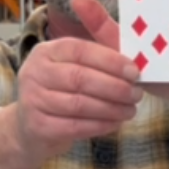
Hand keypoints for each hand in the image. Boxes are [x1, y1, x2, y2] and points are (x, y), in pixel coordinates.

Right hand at [12, 36, 142, 160]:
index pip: (80, 50)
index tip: (134, 72)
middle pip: (80, 78)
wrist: (32, 128)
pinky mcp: (37, 126)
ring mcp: (32, 100)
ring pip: (79, 104)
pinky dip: (100, 126)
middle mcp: (34, 72)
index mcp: (46, 51)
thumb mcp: (76, 65)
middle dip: (114, 87)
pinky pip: (75, 127)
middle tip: (136, 94)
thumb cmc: (63, 91)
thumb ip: (100, 50)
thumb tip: (130, 41)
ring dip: (111, 108)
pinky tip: (116, 123)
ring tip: (130, 110)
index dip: (110, 61)